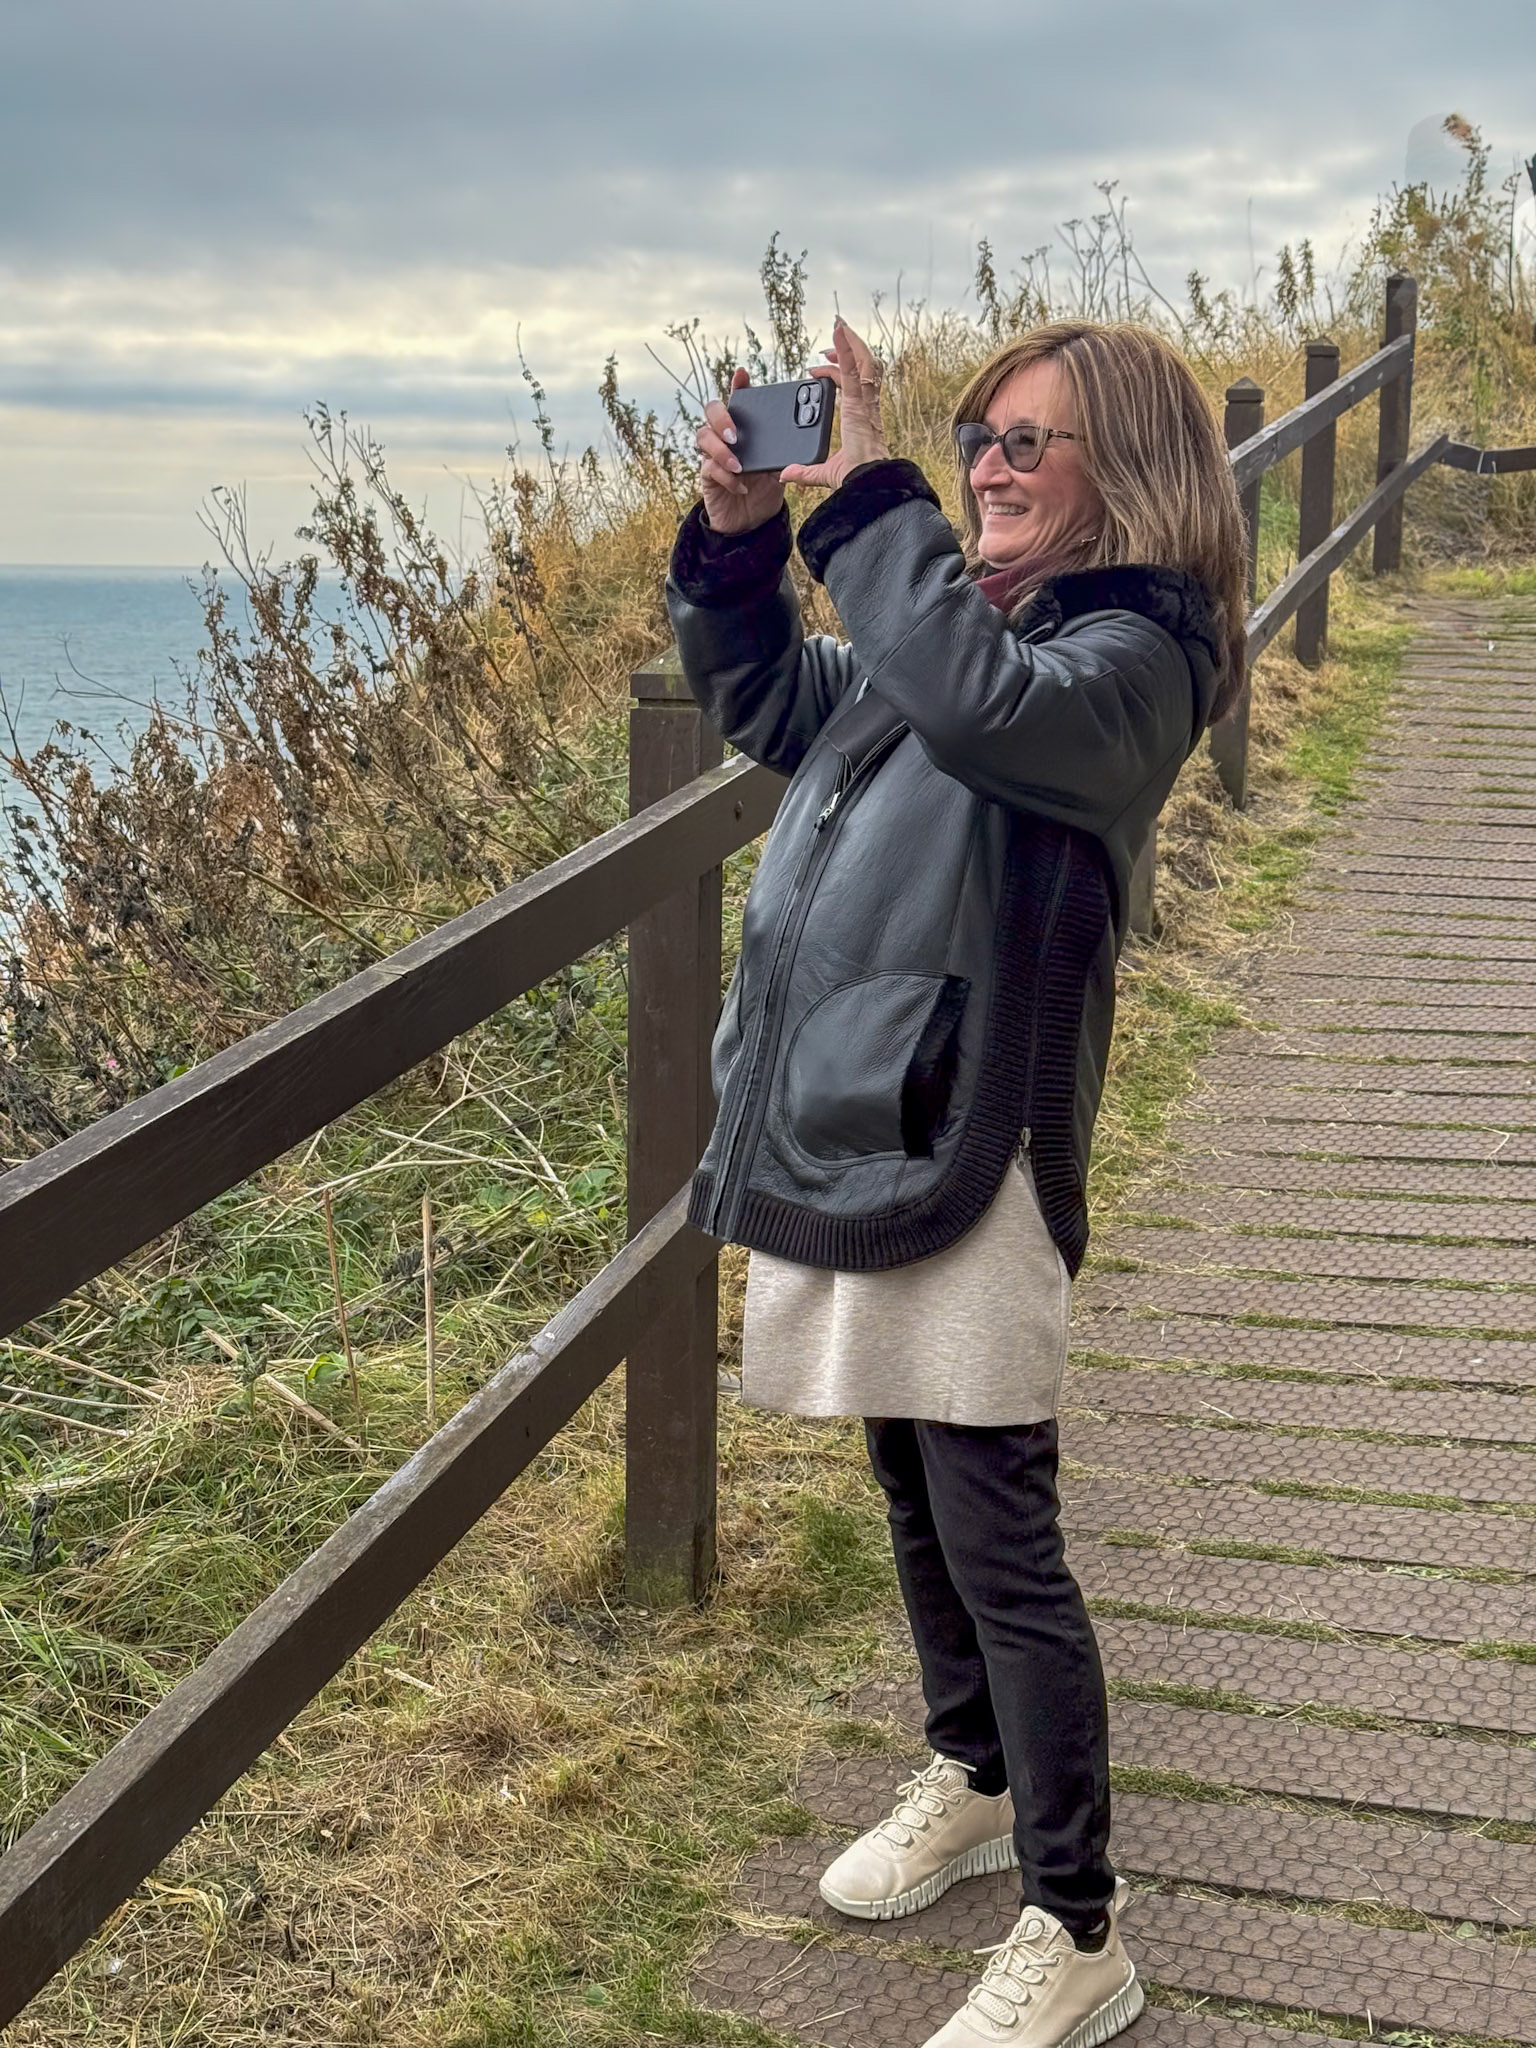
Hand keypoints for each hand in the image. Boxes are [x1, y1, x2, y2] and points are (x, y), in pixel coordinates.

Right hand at [694, 366, 786, 535]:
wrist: (753, 522)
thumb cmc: (765, 490)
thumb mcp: (780, 469)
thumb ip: (785, 455)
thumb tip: (800, 445)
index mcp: (744, 429)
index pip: (738, 400)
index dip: (737, 385)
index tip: (742, 374)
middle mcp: (725, 437)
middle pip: (711, 411)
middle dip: (721, 417)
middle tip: (735, 434)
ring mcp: (713, 455)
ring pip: (703, 436)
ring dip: (721, 450)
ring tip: (739, 465)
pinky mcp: (708, 477)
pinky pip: (709, 468)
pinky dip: (726, 477)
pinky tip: (741, 485)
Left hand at [779, 316, 891, 491]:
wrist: (865, 482)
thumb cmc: (854, 478)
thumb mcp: (823, 472)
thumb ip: (804, 471)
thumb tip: (786, 474)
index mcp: (861, 417)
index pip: (854, 384)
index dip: (839, 371)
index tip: (817, 368)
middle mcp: (866, 406)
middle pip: (863, 367)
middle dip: (849, 349)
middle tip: (834, 336)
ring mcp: (864, 402)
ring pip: (863, 363)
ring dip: (850, 342)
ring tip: (838, 325)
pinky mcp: (859, 403)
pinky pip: (855, 369)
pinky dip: (848, 349)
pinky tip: (839, 333)